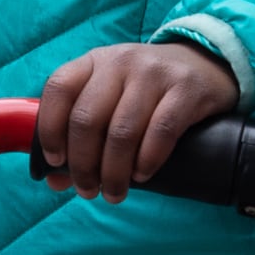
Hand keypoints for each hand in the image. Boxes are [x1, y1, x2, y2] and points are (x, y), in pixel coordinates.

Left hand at [34, 43, 236, 202]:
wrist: (205, 65)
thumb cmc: (147, 91)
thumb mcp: (112, 98)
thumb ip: (83, 133)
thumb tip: (57, 180)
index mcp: (94, 61)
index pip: (59, 89)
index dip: (50, 129)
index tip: (56, 161)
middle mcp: (120, 62)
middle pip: (87, 119)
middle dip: (83, 165)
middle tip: (88, 190)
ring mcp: (154, 73)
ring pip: (122, 132)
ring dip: (114, 172)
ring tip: (114, 193)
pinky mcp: (185, 89)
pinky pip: (161, 131)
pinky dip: (146, 160)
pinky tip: (142, 176)